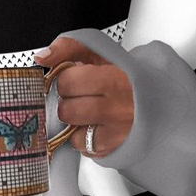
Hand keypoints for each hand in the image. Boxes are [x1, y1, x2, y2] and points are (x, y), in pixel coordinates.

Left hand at [34, 35, 133, 157]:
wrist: (153, 97)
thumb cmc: (123, 75)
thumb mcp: (99, 53)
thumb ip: (68, 48)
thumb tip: (42, 57)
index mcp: (114, 78)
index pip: (67, 82)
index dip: (66, 81)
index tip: (76, 80)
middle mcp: (118, 107)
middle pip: (66, 110)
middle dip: (68, 102)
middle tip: (81, 97)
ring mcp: (117, 131)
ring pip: (72, 132)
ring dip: (74, 122)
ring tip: (87, 112)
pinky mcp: (114, 148)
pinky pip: (82, 147)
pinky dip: (83, 139)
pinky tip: (94, 126)